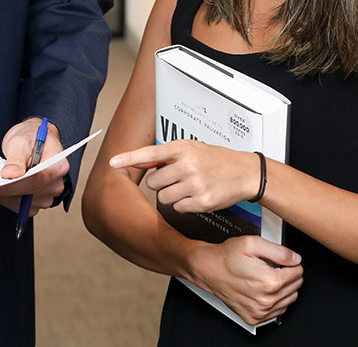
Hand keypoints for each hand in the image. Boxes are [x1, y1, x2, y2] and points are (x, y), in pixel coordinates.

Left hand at [0, 118, 66, 215]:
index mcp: (58, 165)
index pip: (36, 181)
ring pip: (23, 204)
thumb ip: (16, 159)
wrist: (32, 140)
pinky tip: (3, 186)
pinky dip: (8, 199)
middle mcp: (56, 183)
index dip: (14, 184)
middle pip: (30, 195)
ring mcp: (48, 195)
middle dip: (7, 190)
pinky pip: (20, 207)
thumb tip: (10, 174)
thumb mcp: (21, 141)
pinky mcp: (38, 202)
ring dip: (7, 195)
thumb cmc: (30, 137)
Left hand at [109, 141, 260, 213]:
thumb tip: (139, 159)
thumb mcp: (191, 149)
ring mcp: (194, 184)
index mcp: (182, 149)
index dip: (129, 158)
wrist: (244, 172)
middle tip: (176, 178)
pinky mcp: (201, 202)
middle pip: (153, 182)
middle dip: (161, 183)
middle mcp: (187, 165)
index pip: (149, 152)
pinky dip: (184, 205)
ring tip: (187, 187)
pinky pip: (178, 208)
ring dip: (171, 195)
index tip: (113, 162)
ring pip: (163, 197)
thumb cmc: (216, 159)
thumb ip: (164, 155)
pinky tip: (195, 196)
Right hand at [189, 236, 302, 326]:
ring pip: (290, 299)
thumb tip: (295, 258)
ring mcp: (260, 311)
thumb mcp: (253, 243)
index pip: (298, 272)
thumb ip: (279, 251)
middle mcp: (266, 300)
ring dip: (284, 288)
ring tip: (269, 277)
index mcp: (269, 281)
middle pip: (296, 286)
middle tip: (276, 266)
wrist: (208, 270)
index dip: (292, 263)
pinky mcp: (254, 317)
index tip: (285, 260)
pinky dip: (276, 300)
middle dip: (289, 274)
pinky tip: (266, 289)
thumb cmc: (226, 257)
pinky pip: (278, 311)